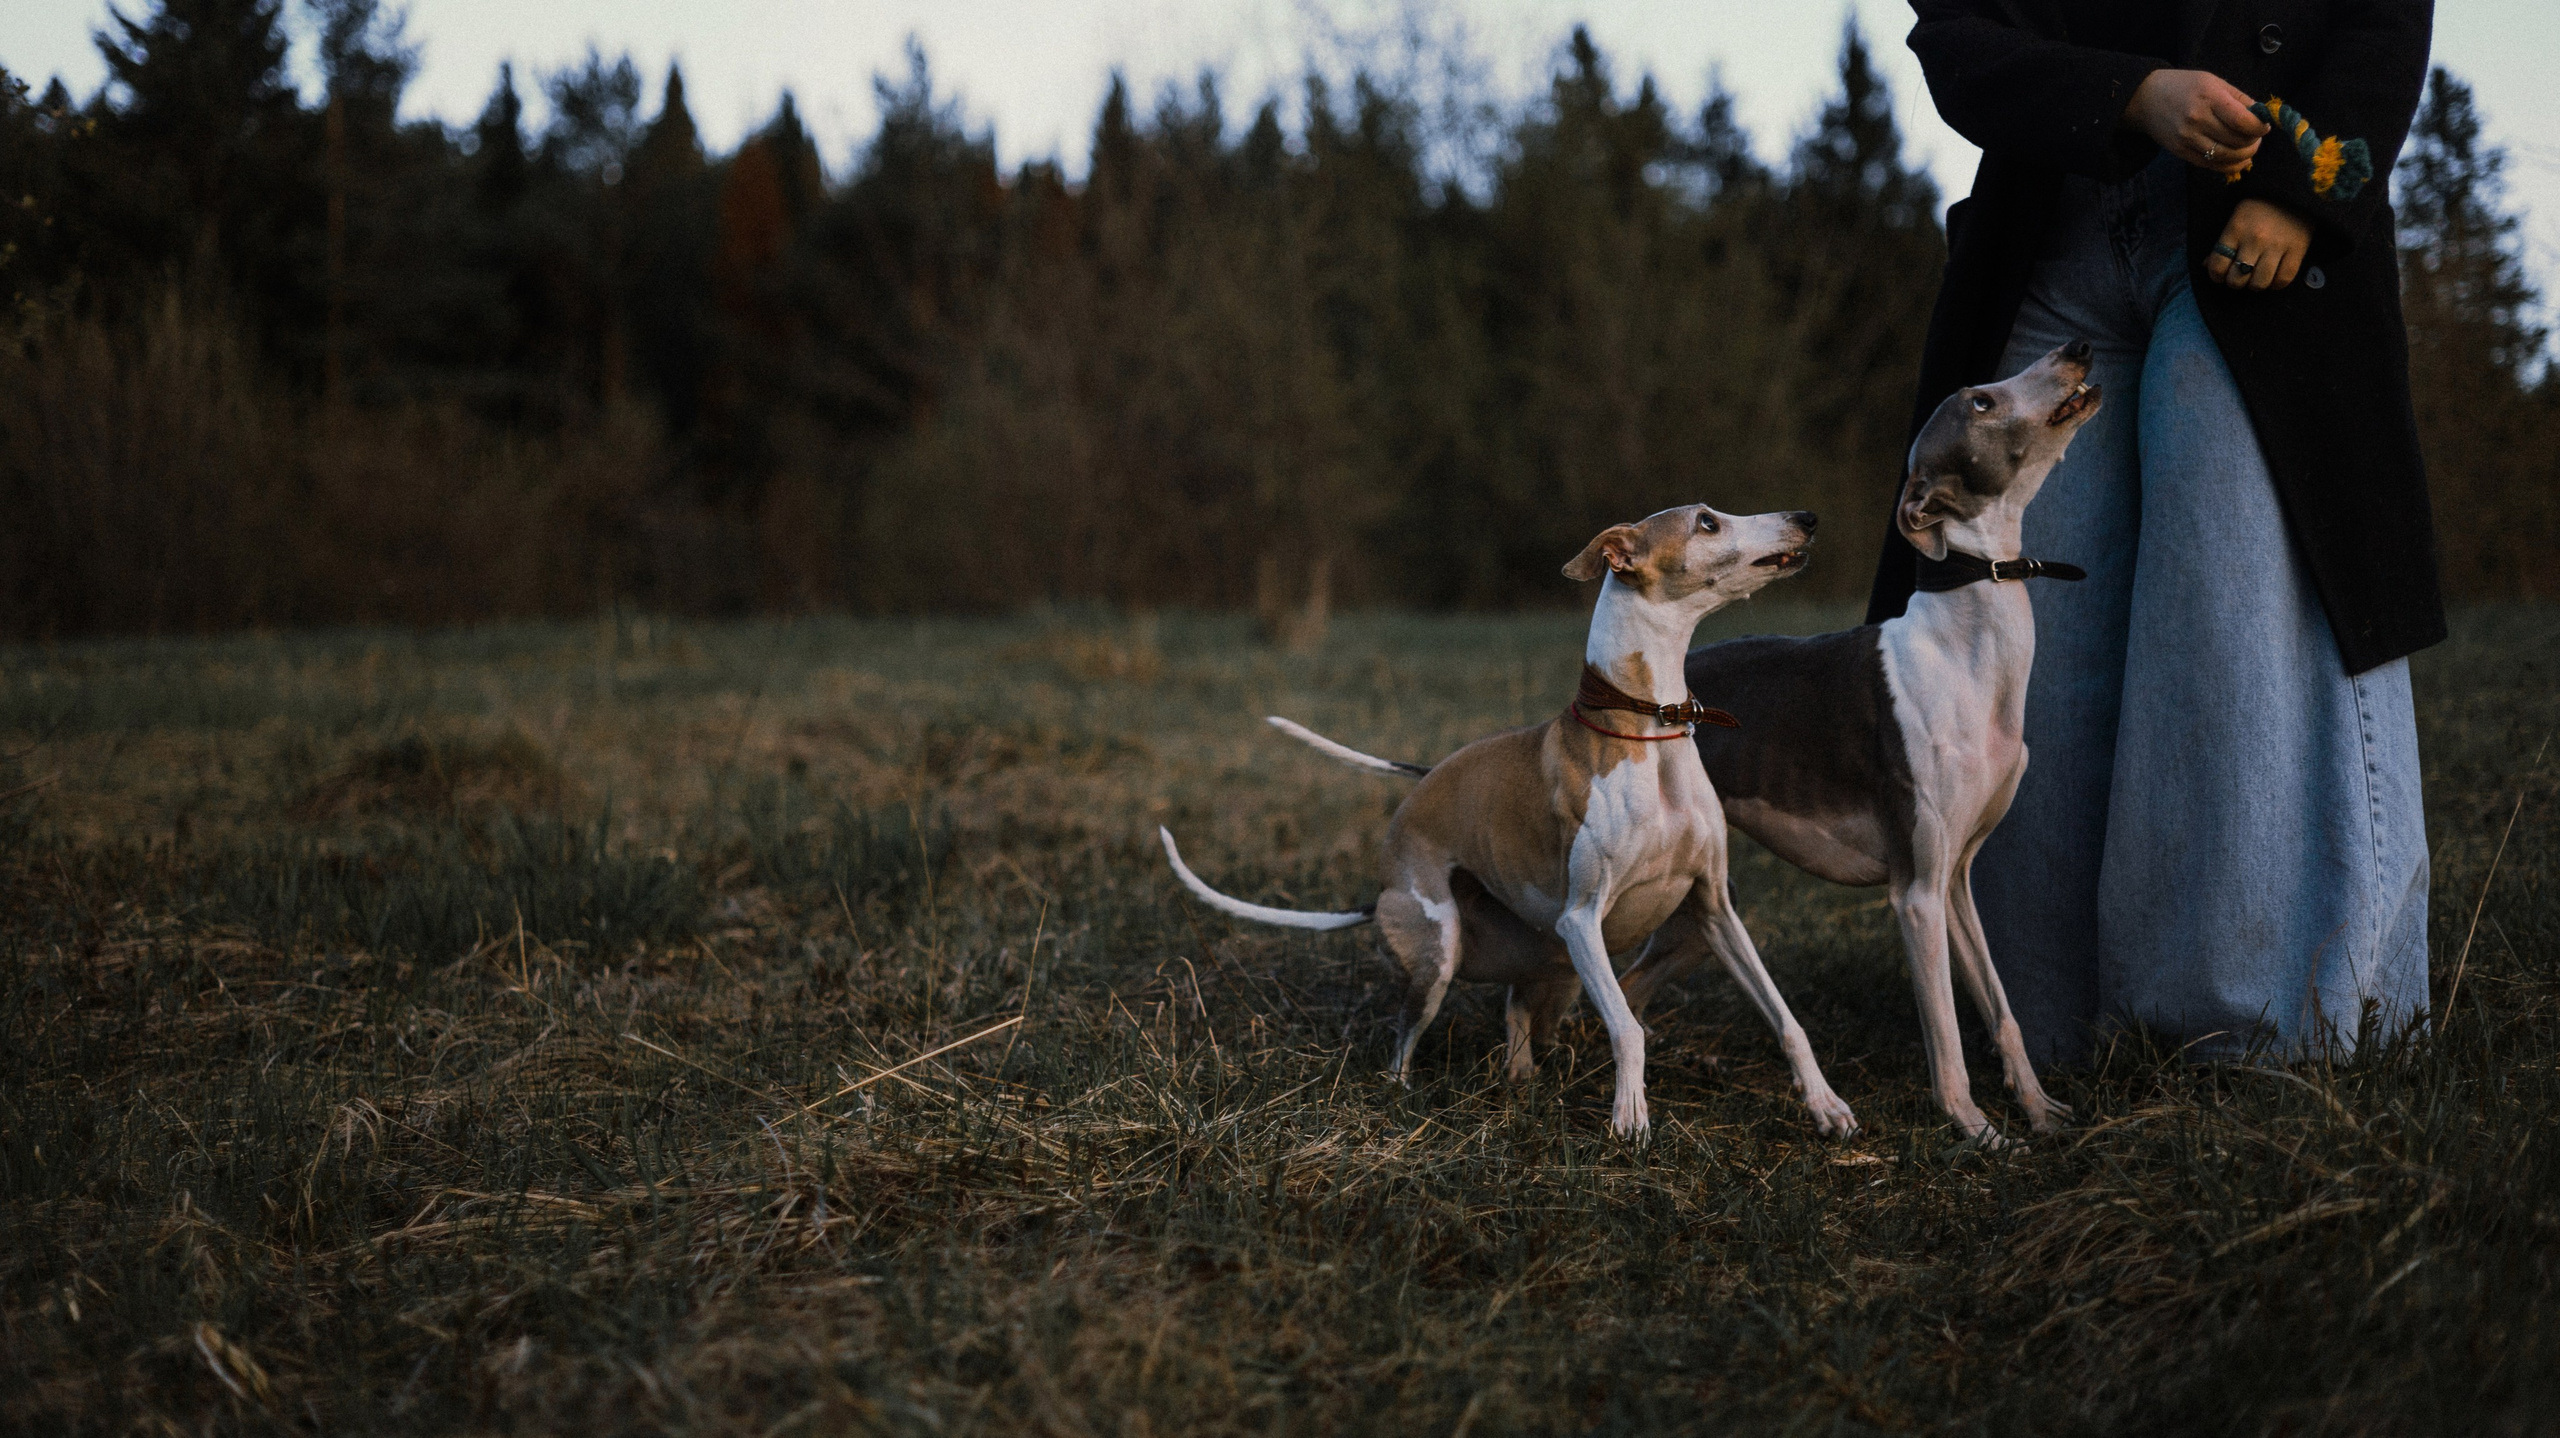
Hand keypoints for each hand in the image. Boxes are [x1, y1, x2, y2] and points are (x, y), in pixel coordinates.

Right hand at [2124, 69, 2267, 175]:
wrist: (2147, 98)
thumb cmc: (2184, 86)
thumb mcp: (2214, 82)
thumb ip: (2239, 98)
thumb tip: (2262, 116)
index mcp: (2209, 98)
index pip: (2242, 120)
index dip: (2259, 127)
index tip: (2264, 126)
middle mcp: (2197, 120)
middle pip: (2237, 140)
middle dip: (2254, 142)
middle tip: (2257, 137)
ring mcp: (2188, 138)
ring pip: (2226, 156)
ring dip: (2244, 155)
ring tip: (2249, 148)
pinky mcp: (2182, 152)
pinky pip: (2212, 165)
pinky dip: (2230, 165)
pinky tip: (2238, 160)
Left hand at [2206, 199, 2312, 289]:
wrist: (2293, 190)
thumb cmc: (2259, 206)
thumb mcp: (2236, 219)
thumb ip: (2222, 242)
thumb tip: (2207, 265)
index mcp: (2236, 230)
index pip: (2218, 265)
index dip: (2216, 275)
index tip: (2222, 274)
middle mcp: (2255, 240)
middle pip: (2237, 279)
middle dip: (2235, 282)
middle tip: (2240, 275)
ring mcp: (2277, 246)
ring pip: (2259, 283)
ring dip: (2255, 285)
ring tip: (2256, 277)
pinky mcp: (2297, 250)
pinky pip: (2283, 279)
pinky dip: (2276, 284)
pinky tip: (2273, 277)